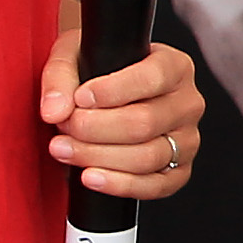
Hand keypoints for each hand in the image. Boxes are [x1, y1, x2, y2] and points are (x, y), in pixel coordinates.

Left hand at [45, 31, 206, 201]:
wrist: (106, 101)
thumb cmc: (98, 74)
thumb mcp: (75, 56)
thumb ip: (60, 76)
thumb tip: (55, 110)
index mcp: (174, 67)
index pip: (152, 78)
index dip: (111, 91)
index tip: (80, 98)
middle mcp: (187, 103)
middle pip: (145, 123)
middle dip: (94, 129)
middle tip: (64, 126)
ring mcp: (187, 140)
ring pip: (148, 157)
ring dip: (97, 157)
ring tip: (63, 149)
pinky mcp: (178, 171)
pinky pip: (156, 186)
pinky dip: (119, 185)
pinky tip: (89, 176)